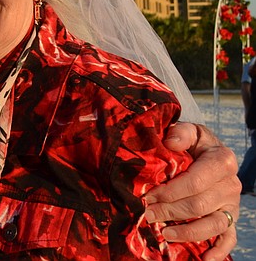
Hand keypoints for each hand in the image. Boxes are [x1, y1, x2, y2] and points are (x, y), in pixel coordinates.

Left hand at [144, 122, 238, 259]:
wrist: (207, 152)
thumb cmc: (194, 143)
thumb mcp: (189, 131)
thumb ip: (181, 133)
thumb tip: (171, 142)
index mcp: (222, 161)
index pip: (194, 182)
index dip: (170, 191)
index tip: (148, 196)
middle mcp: (231, 185)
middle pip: (199, 205)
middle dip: (170, 211)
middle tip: (148, 214)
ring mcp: (232, 205)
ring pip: (213, 224)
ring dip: (188, 232)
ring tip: (165, 233)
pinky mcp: (230, 219)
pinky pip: (228, 238)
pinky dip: (218, 251)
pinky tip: (204, 258)